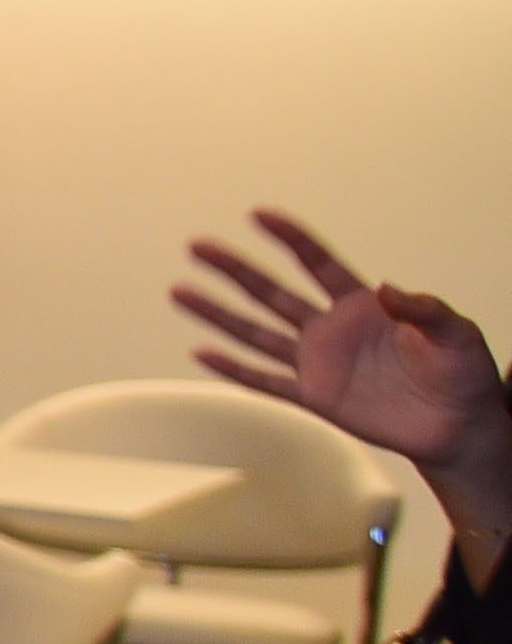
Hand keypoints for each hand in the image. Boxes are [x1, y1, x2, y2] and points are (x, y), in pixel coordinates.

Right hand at [179, 211, 511, 571]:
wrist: (459, 426)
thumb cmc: (463, 374)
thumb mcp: (457, 334)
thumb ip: (424, 310)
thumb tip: (389, 291)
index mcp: (363, 306)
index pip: (319, 264)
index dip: (292, 239)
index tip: (260, 216)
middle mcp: (331, 329)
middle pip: (273, 293)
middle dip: (235, 270)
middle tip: (199, 248)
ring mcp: (319, 363)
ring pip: (257, 333)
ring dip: (218, 314)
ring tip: (181, 291)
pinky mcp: (315, 397)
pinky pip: (266, 381)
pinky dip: (234, 369)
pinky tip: (202, 353)